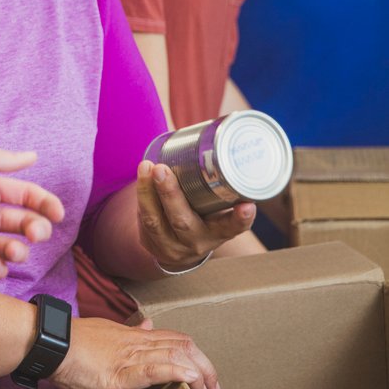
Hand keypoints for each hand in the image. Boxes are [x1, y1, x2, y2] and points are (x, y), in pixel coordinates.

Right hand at [51, 315, 219, 388]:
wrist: (51, 343)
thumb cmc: (73, 342)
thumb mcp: (107, 332)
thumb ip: (130, 332)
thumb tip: (148, 326)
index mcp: (134, 336)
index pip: (174, 339)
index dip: (194, 354)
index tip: (204, 373)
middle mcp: (137, 343)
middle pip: (182, 346)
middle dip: (204, 367)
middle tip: (214, 387)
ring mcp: (130, 356)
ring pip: (173, 356)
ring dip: (196, 373)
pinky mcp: (120, 373)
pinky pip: (152, 369)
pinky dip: (174, 372)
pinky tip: (188, 379)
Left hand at [137, 159, 255, 271]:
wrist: (179, 253)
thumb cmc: (203, 219)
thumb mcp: (217, 211)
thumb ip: (221, 184)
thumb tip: (222, 135)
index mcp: (218, 233)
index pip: (232, 228)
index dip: (240, 219)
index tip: (248, 206)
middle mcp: (196, 241)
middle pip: (183, 222)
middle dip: (171, 195)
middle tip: (162, 169)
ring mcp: (170, 244)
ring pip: (155, 220)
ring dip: (147, 192)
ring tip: (147, 166)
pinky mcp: (150, 241)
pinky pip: (143, 218)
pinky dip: (142, 195)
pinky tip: (142, 174)